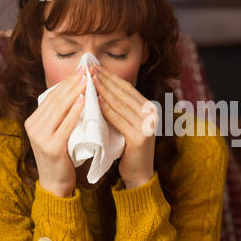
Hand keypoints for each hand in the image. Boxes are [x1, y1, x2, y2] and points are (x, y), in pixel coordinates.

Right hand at [25, 69, 86, 197]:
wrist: (55, 183)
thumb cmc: (62, 156)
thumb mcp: (56, 133)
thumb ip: (60, 116)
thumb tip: (76, 93)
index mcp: (33, 121)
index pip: (51, 97)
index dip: (66, 82)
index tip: (80, 70)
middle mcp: (33, 126)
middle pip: (55, 100)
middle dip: (72, 83)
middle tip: (86, 70)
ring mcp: (41, 137)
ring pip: (60, 109)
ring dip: (74, 92)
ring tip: (87, 80)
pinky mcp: (52, 147)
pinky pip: (65, 125)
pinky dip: (75, 112)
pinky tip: (84, 101)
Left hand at [91, 65, 156, 188]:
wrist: (139, 174)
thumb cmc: (128, 149)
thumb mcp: (127, 124)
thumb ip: (121, 108)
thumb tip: (101, 86)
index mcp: (150, 108)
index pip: (127, 88)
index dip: (111, 76)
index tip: (95, 67)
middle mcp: (152, 114)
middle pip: (124, 93)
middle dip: (105, 79)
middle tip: (89, 68)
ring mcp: (147, 125)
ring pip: (120, 103)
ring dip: (103, 90)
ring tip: (88, 80)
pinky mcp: (140, 137)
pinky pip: (118, 119)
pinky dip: (106, 109)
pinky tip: (94, 101)